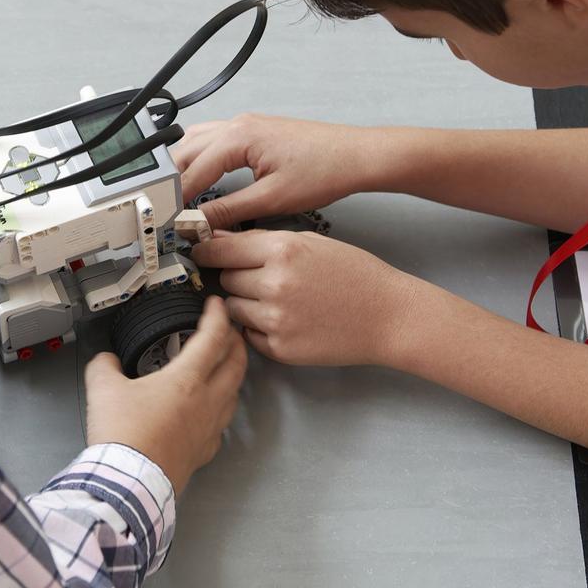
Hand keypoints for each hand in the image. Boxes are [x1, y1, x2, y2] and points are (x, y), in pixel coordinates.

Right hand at [84, 296, 247, 495]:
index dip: (218, 316)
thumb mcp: (102, 389)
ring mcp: (209, 428)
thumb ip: (105, 366)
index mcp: (187, 379)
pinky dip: (221, 409)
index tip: (217, 306)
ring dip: (233, 375)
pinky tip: (210, 412)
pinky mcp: (204, 452)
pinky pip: (221, 424)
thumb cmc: (123, 435)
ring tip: (225, 368)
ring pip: (234, 394)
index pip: (213, 337)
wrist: (129, 482)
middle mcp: (206, 401)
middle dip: (236, 343)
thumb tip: (106, 361)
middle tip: (229, 332)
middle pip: (236, 364)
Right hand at [173, 114, 379, 229]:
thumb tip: (200, 223)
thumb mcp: (272, 199)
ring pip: (196, 142)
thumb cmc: (325, 170)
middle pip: (186, 151)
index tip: (166, 222)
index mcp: (238, 137)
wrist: (357, 156)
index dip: (176, 200)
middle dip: (172, 181)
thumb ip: (229, 211)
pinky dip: (201, 158)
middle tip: (165, 212)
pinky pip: (214, 140)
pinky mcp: (255, 131)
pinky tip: (203, 176)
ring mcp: (246, 124)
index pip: (192, 171)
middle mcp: (238, 125)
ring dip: (184, 168)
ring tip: (177, 197)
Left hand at [192, 229, 422, 368]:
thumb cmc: (354, 275)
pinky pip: (248, 334)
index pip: (220, 249)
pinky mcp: (280, 348)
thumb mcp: (311, 242)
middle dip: (235, 277)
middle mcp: (274, 284)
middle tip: (260, 277)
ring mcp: (275, 320)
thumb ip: (263, 241)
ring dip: (244, 302)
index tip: (199, 251)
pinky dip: (258, 327)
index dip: (207, 250)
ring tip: (277, 299)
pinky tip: (286, 319)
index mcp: (282, 250)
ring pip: (231, 308)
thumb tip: (219, 239)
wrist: (388, 316)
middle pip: (225, 279)